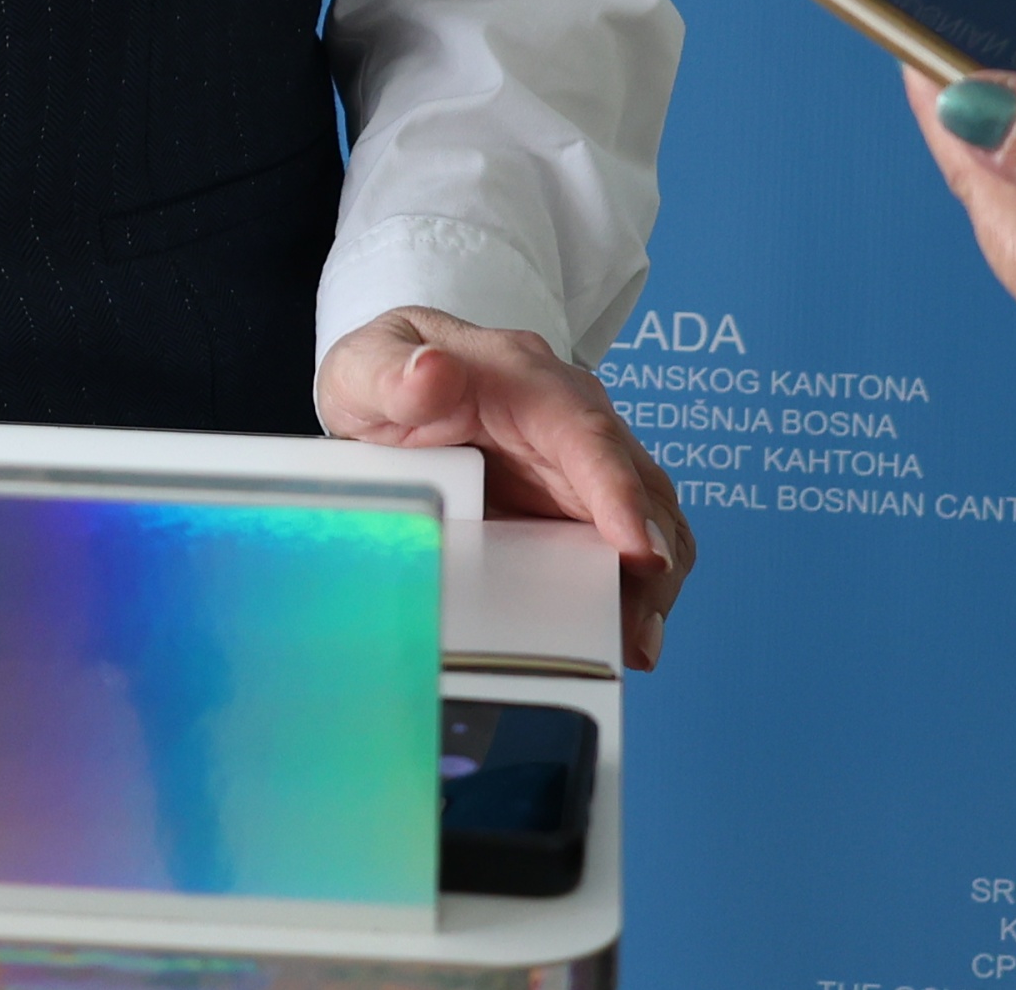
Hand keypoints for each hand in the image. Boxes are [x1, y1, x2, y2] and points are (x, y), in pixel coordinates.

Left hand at [318, 308, 693, 665]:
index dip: (618, 492)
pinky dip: (635, 589)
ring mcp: (580, 464)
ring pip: (649, 518)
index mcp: (525, 379)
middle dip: (649, 558)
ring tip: (633, 647)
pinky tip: (623, 636)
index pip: (586, 432)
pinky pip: (627, 544)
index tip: (638, 550)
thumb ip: (389, 373)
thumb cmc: (383, 374)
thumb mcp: (363, 368)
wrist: (387, 387)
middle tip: (634, 631)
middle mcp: (570, 419)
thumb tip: (430, 372)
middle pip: (638, 484)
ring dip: (652, 583)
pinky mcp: (577, 505)